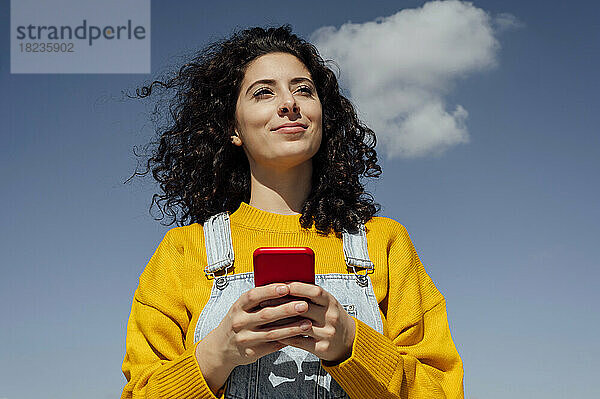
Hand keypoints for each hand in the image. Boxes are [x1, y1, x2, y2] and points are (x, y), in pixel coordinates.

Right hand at [195, 283, 313, 392]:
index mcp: (238, 307)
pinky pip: (273, 346)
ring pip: (272, 333)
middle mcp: (240, 322)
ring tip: (307, 323)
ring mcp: (245, 338)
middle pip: (266, 314)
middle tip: (304, 304)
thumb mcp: (241, 308)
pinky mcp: (252, 352)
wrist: (221, 347)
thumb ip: (258, 299)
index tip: (286, 287)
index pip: (253, 296)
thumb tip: (286, 287)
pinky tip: (300, 336)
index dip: (270, 291)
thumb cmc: (238, 321)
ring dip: (292, 328)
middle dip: (287, 309)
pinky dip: (287, 340)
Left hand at [273, 282, 356, 363]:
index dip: (297, 288)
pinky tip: (275, 331)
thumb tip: (285, 284)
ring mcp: (327, 333)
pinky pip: (299, 341)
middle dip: (282, 304)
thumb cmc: (331, 317)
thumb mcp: (327, 303)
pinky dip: (285, 336)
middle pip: (304, 308)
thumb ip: (310, 295)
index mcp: (331, 302)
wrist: (348, 341)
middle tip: (265, 301)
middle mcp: (331, 317)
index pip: (315, 291)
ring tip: (266, 317)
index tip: (281, 286)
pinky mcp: (321, 347)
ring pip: (299, 325)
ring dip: (280, 321)